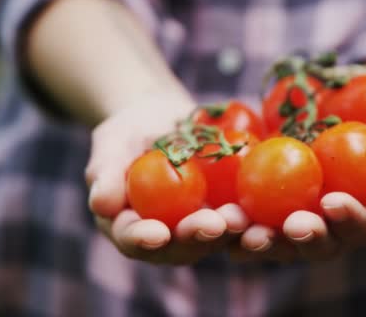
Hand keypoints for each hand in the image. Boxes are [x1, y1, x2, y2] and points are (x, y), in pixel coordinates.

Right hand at [85, 97, 247, 263]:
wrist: (162, 121)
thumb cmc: (128, 133)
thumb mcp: (111, 143)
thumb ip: (106, 171)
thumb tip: (102, 203)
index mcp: (130, 226)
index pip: (133, 239)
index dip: (143, 240)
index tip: (156, 233)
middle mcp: (166, 235)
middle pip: (179, 245)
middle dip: (196, 237)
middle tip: (212, 224)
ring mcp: (197, 226)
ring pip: (213, 236)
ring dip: (228, 230)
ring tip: (241, 217)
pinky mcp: (223, 211)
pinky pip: (238, 216)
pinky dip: (251, 213)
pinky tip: (263, 204)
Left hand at [230, 122, 365, 261]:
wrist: (351, 136)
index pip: (362, 227)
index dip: (350, 219)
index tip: (334, 202)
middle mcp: (329, 234)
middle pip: (314, 244)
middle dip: (300, 238)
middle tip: (289, 226)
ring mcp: (294, 227)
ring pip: (274, 241)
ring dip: (256, 237)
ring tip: (238, 227)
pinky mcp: (266, 214)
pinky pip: (247, 222)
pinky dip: (230, 222)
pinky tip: (213, 214)